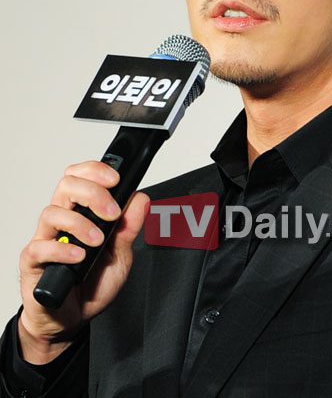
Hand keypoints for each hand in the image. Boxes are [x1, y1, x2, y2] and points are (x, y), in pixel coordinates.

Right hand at [18, 160, 148, 363]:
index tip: (116, 179)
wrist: (72, 318)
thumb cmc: (92, 283)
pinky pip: (40, 247)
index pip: (81, 176)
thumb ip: (129, 228)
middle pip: (66, 185)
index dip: (96, 171)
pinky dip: (62, 249)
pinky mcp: (32, 262)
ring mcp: (45, 239)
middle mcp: (61, 220)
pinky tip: (79, 257)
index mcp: (81, 212)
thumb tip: (140, 199)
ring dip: (80, 223)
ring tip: (97, 242)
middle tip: (112, 213)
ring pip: (52, 212)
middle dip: (93, 193)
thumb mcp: (121, 255)